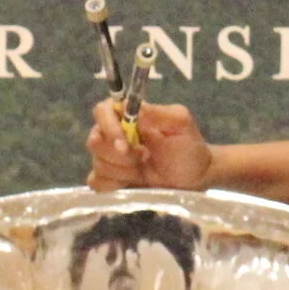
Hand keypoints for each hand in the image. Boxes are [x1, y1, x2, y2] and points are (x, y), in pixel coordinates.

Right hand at [86, 99, 212, 190]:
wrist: (194, 178)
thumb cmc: (188, 146)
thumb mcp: (179, 123)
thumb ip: (155, 112)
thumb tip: (126, 104)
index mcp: (127, 116)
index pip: (102, 111)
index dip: (109, 127)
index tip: (125, 143)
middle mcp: (113, 135)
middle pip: (94, 141)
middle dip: (119, 155)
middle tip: (143, 157)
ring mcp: (110, 159)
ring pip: (98, 163)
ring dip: (123, 170)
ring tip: (144, 169)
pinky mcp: (110, 181)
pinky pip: (96, 183)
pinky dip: (114, 185)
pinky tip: (133, 183)